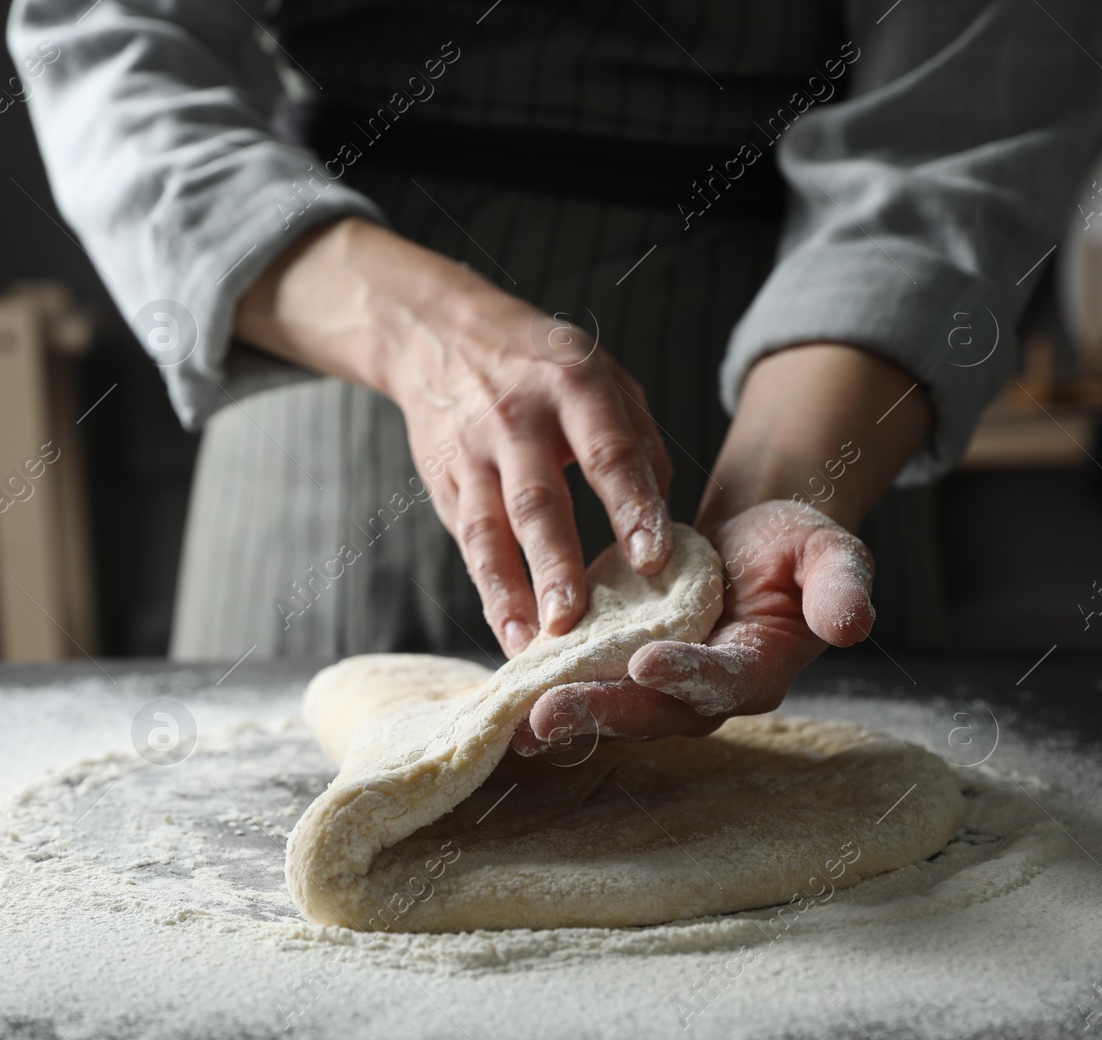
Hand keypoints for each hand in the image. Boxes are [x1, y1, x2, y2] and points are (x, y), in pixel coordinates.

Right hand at [235, 217, 673, 654]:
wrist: (438, 334)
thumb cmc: (540, 364)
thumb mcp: (601, 375)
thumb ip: (638, 442)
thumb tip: (664, 522)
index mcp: (572, 386)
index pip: (607, 451)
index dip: (630, 506)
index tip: (654, 559)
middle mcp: (517, 421)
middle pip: (537, 501)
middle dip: (556, 563)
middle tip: (575, 620)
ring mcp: (473, 455)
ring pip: (490, 532)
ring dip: (510, 592)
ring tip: (532, 643)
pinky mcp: (444, 483)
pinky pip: (468, 544)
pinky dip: (490, 593)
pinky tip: (509, 633)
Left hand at [512, 342, 930, 754]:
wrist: (745, 543)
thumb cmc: (791, 547)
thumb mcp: (829, 552)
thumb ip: (840, 584)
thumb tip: (852, 623)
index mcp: (757, 668)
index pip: (721, 680)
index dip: (686, 675)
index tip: (645, 662)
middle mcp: (705, 693)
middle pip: (652, 711)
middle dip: (601, 713)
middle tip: (549, 714)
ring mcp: (659, 690)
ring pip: (611, 710)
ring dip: (565, 717)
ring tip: (517, 723)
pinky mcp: (619, 673)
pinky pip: (583, 690)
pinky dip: (545, 696)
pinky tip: (505, 702)